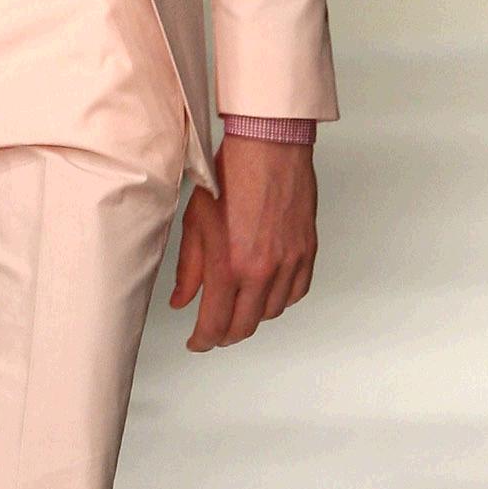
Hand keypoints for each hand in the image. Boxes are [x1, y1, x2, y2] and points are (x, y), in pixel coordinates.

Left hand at [168, 134, 316, 350]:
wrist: (268, 146)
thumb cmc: (231, 175)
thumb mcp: (196, 224)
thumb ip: (189, 270)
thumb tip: (181, 301)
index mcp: (229, 265)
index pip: (215, 323)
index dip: (203, 340)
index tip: (197, 342)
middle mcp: (262, 270)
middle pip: (244, 326)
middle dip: (225, 335)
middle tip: (214, 332)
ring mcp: (288, 262)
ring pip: (271, 313)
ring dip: (252, 317)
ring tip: (238, 307)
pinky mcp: (306, 251)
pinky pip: (296, 292)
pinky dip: (280, 299)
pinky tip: (267, 292)